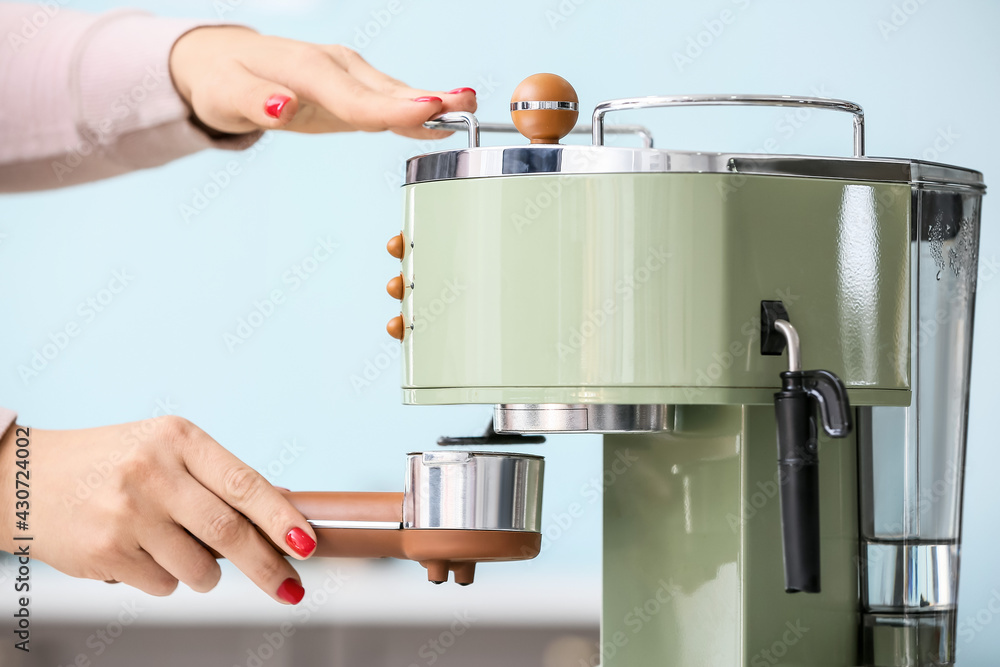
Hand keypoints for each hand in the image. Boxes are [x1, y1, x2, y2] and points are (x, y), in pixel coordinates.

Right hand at [0, 416, 315, 603]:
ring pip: (200, 569)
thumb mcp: (166, 448)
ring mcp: (127, 514)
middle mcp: (152, 472)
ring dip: (207, 573)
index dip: (281, 518)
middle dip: (267, 567)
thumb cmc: (114, 462)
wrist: (29, 479)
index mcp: (179, 438)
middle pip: (229, 532)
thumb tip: (286, 509)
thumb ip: (219, 478)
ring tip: (179, 547)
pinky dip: (167, 578)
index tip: (307, 544)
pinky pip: (164, 585)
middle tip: (289, 587)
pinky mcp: (106, 552)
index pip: (245, 483)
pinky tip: (140, 551)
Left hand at [168, 26, 476, 137]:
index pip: (350, 94)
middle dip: (423, 100)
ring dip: (432, 101)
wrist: (223, 62)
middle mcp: (333, 65)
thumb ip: (255, 102)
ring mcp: (347, 73)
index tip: (426, 110)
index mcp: (303, 68)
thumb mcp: (225, 95)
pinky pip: (390, 98)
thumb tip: (282, 107)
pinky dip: (418, 107)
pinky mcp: (354, 87)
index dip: (388, 106)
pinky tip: (447, 116)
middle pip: (382, 90)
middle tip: (464, 105)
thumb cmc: (223, 80)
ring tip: (469, 106)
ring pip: (393, 91)